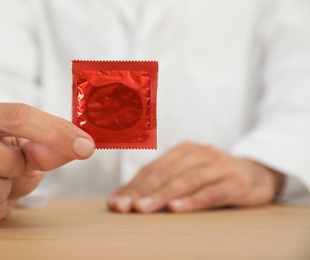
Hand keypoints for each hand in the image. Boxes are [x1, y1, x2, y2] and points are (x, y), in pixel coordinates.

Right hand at [0, 102, 94, 227]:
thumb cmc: (4, 154)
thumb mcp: (28, 145)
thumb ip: (49, 145)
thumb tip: (79, 148)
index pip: (16, 116)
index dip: (55, 132)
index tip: (86, 146)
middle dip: (16, 166)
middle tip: (16, 165)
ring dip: (7, 190)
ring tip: (1, 182)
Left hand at [108, 142, 283, 212]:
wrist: (258, 173)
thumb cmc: (214, 176)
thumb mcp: (189, 173)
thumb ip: (165, 181)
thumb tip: (130, 199)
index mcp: (183, 151)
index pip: (152, 169)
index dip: (132, 186)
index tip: (116, 202)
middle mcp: (199, 154)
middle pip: (165, 173)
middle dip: (141, 191)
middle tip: (123, 206)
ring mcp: (218, 166)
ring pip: (185, 180)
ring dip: (162, 195)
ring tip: (143, 208)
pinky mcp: (236, 181)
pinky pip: (211, 192)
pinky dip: (192, 200)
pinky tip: (176, 208)